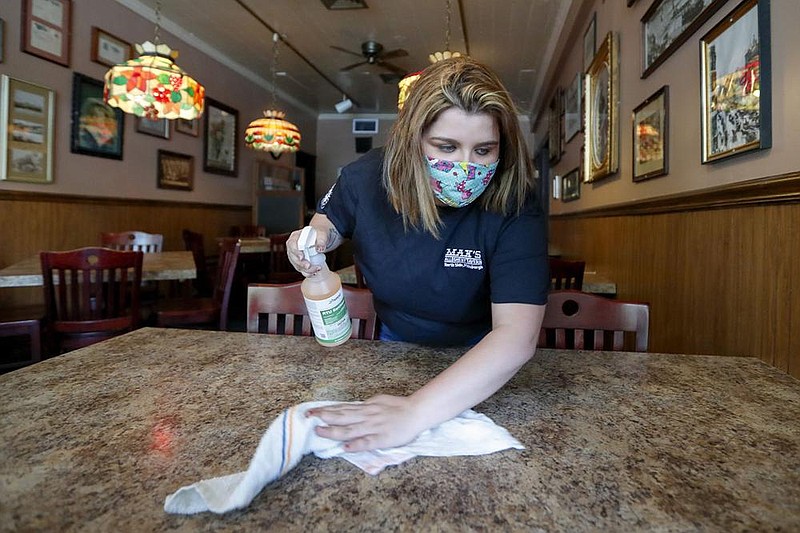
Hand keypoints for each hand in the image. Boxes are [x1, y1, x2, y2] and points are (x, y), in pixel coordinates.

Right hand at [286, 226, 327, 276]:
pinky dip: (307, 272)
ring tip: (316, 269)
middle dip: (300, 263)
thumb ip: (321, 240)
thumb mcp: (322, 233)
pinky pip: (301, 269)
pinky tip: (314, 273)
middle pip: (292, 257)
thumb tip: (320, 249)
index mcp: (295, 237)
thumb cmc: (319, 233)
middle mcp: (293, 247)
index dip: (295, 251)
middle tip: (309, 266)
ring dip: (305, 270)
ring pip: (296, 265)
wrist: (320, 238)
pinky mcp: (299, 262)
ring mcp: (295, 255)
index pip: (291, 244)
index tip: (302, 257)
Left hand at [305, 395, 424, 451]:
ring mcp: (373, 427)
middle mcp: (366, 416)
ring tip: (319, 431)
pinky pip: (367, 442)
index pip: (342, 408)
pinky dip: (355, 444)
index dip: (326, 409)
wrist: (417, 412)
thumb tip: (353, 408)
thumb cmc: (399, 406)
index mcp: (366, 407)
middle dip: (323, 417)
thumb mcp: (379, 401)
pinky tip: (345, 447)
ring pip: (350, 429)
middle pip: (341, 416)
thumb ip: (365, 406)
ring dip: (333, 431)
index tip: (312, 410)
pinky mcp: (382, 438)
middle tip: (307, 417)